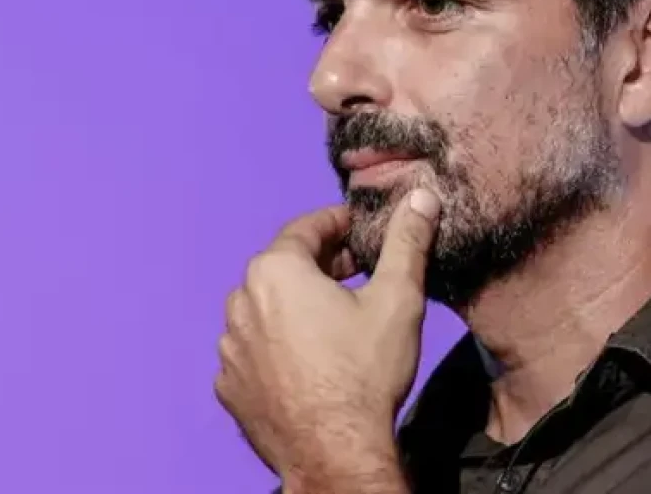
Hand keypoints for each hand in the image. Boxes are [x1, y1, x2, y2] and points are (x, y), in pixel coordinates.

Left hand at [215, 188, 441, 485]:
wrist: (335, 453)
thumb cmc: (364, 373)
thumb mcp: (397, 298)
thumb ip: (406, 242)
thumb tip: (421, 197)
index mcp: (275, 270)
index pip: (308, 228)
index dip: (340, 226)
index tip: (364, 235)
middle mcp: (240, 302)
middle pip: (284, 268)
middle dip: (321, 266)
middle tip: (360, 276)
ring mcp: (230, 347)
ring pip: (267, 309)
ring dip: (296, 307)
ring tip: (336, 322)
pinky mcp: (230, 386)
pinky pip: (254, 352)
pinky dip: (278, 347)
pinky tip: (309, 362)